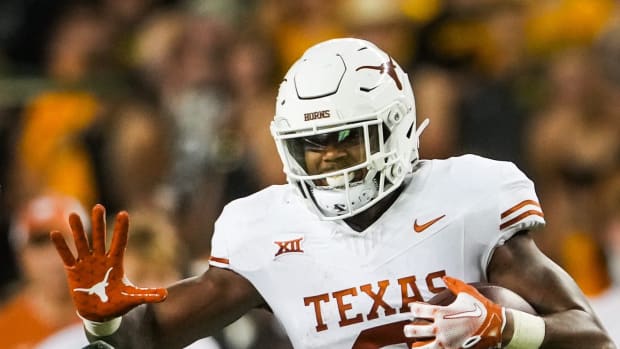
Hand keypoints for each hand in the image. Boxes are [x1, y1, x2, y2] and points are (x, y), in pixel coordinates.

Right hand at [51, 204, 167, 321]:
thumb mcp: (133, 298)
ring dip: (77, 230)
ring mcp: (86, 263)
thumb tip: (166, 295)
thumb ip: (148, 295)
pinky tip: (55, 234)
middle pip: (99, 238)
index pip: (120, 242)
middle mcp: (101, 259)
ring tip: (73, 214)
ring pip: (82, 243)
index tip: (124, 214)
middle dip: (99, 223)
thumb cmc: (118, 303)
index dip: (121, 229)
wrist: (100, 314)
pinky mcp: (73, 271)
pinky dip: (61, 246)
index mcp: (116, 262)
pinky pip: (66, 256)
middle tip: (98, 206)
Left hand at [404, 276, 504, 348]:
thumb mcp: (468, 292)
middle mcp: (440, 328)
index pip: (418, 310)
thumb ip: (454, 284)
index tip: (413, 309)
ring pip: (422, 348)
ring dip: (417, 346)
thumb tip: (444, 277)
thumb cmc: (481, 308)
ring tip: (415, 345)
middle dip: (409, 330)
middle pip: (414, 331)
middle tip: (407, 330)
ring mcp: (446, 341)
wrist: (497, 326)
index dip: (413, 309)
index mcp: (441, 312)